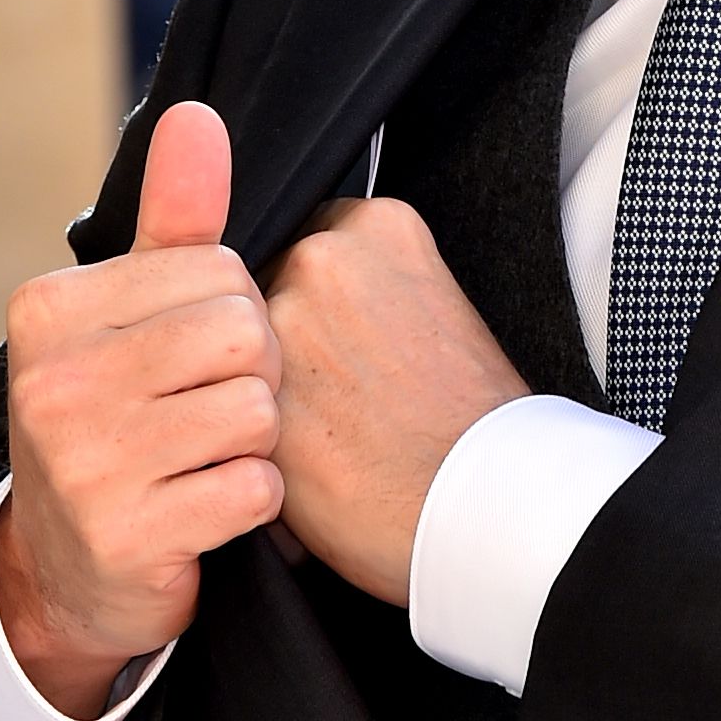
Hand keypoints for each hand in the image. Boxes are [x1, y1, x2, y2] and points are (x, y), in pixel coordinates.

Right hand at [0, 101, 283, 714]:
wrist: (65, 571)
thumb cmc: (115, 417)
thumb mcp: (132, 312)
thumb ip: (172, 215)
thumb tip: (197, 114)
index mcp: (48, 309)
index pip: (220, 269)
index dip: (236, 314)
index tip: (189, 357)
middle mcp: (52, 381)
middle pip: (246, 336)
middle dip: (254, 374)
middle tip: (210, 410)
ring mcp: (83, 464)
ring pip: (258, 412)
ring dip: (255, 442)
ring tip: (206, 457)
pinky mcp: (125, 536)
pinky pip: (256, 490)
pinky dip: (255, 502)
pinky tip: (208, 507)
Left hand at [266, 197, 525, 604]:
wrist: (487, 495)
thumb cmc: (475, 415)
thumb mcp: (438, 306)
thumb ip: (371, 285)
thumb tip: (325, 307)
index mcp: (377, 224)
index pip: (311, 241)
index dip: (323, 300)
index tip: (345, 336)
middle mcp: (322, 256)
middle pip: (268, 284)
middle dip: (289, 335)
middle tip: (338, 387)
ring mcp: (283, 322)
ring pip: (240, 347)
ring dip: (268, 382)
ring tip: (326, 427)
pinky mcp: (255, 393)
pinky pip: (234, 405)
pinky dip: (259, 430)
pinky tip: (310, 457)